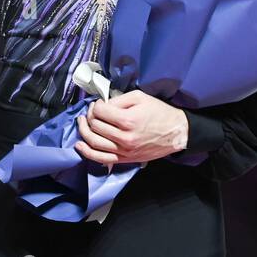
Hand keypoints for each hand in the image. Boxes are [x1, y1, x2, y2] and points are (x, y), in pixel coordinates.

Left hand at [74, 91, 189, 165]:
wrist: (176, 132)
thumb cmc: (160, 112)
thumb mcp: (141, 97)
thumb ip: (119, 100)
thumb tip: (102, 105)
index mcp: (128, 120)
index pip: (100, 112)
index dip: (96, 105)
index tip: (99, 103)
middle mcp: (124, 137)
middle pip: (95, 126)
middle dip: (89, 116)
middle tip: (92, 111)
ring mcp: (124, 150)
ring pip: (94, 142)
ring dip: (84, 131)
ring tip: (82, 123)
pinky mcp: (125, 159)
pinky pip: (101, 158)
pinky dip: (87, 152)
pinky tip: (80, 144)